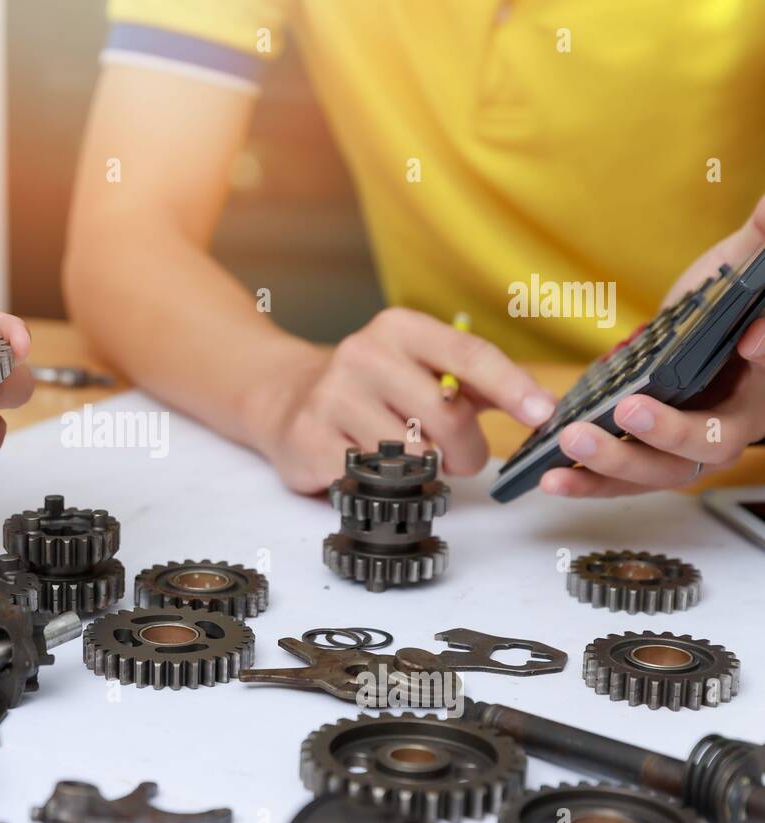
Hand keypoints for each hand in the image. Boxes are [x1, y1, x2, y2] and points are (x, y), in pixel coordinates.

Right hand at [253, 307, 557, 492]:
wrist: (286, 398)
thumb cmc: (372, 388)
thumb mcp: (419, 367)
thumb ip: (475, 380)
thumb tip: (540, 405)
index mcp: (399, 329)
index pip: (468, 354)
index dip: (512, 386)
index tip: (544, 413)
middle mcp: (363, 354)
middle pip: (446, 415)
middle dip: (465, 451)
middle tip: (458, 461)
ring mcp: (332, 397)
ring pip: (411, 454)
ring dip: (425, 472)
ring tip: (413, 465)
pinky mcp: (311, 439)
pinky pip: (372, 477)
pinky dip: (384, 484)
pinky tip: (374, 471)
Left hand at [542, 196, 764, 496]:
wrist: (702, 336)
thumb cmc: (731, 302)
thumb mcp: (746, 267)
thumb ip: (761, 241)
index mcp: (764, 383)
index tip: (751, 344)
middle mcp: (731, 425)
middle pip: (710, 443)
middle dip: (669, 431)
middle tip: (630, 409)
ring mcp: (685, 450)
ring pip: (660, 471)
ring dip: (614, 464)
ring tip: (571, 444)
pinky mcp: (647, 458)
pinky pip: (622, 481)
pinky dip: (589, 482)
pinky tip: (552, 478)